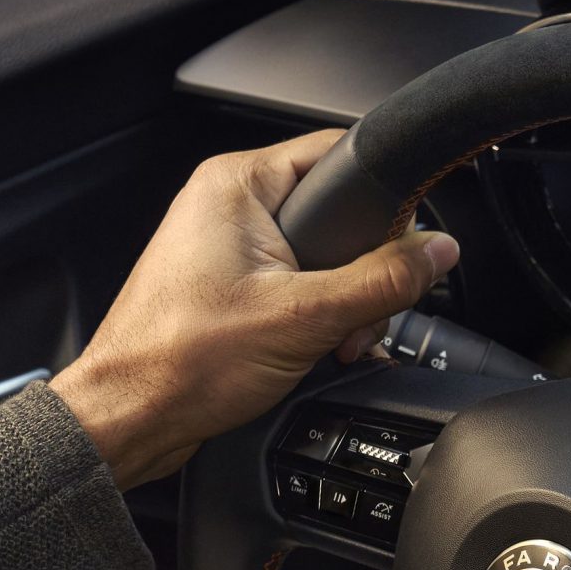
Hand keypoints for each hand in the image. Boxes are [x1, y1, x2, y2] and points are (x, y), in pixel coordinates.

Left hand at [50, 129, 459, 487]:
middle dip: (364, 274)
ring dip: (345, 306)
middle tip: (355, 316)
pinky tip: (318, 350)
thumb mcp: (305, 317)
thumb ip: (381, 281)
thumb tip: (437, 253)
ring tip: (331, 342)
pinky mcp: (234, 287)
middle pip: (339, 215)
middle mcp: (230, 206)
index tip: (403, 244)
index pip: (338, 153)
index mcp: (238, 185)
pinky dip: (320, 320)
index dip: (381, 199)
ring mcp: (230, 248)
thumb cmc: (181, 361)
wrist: (133, 416)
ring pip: (324, 259)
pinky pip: (300, 288)